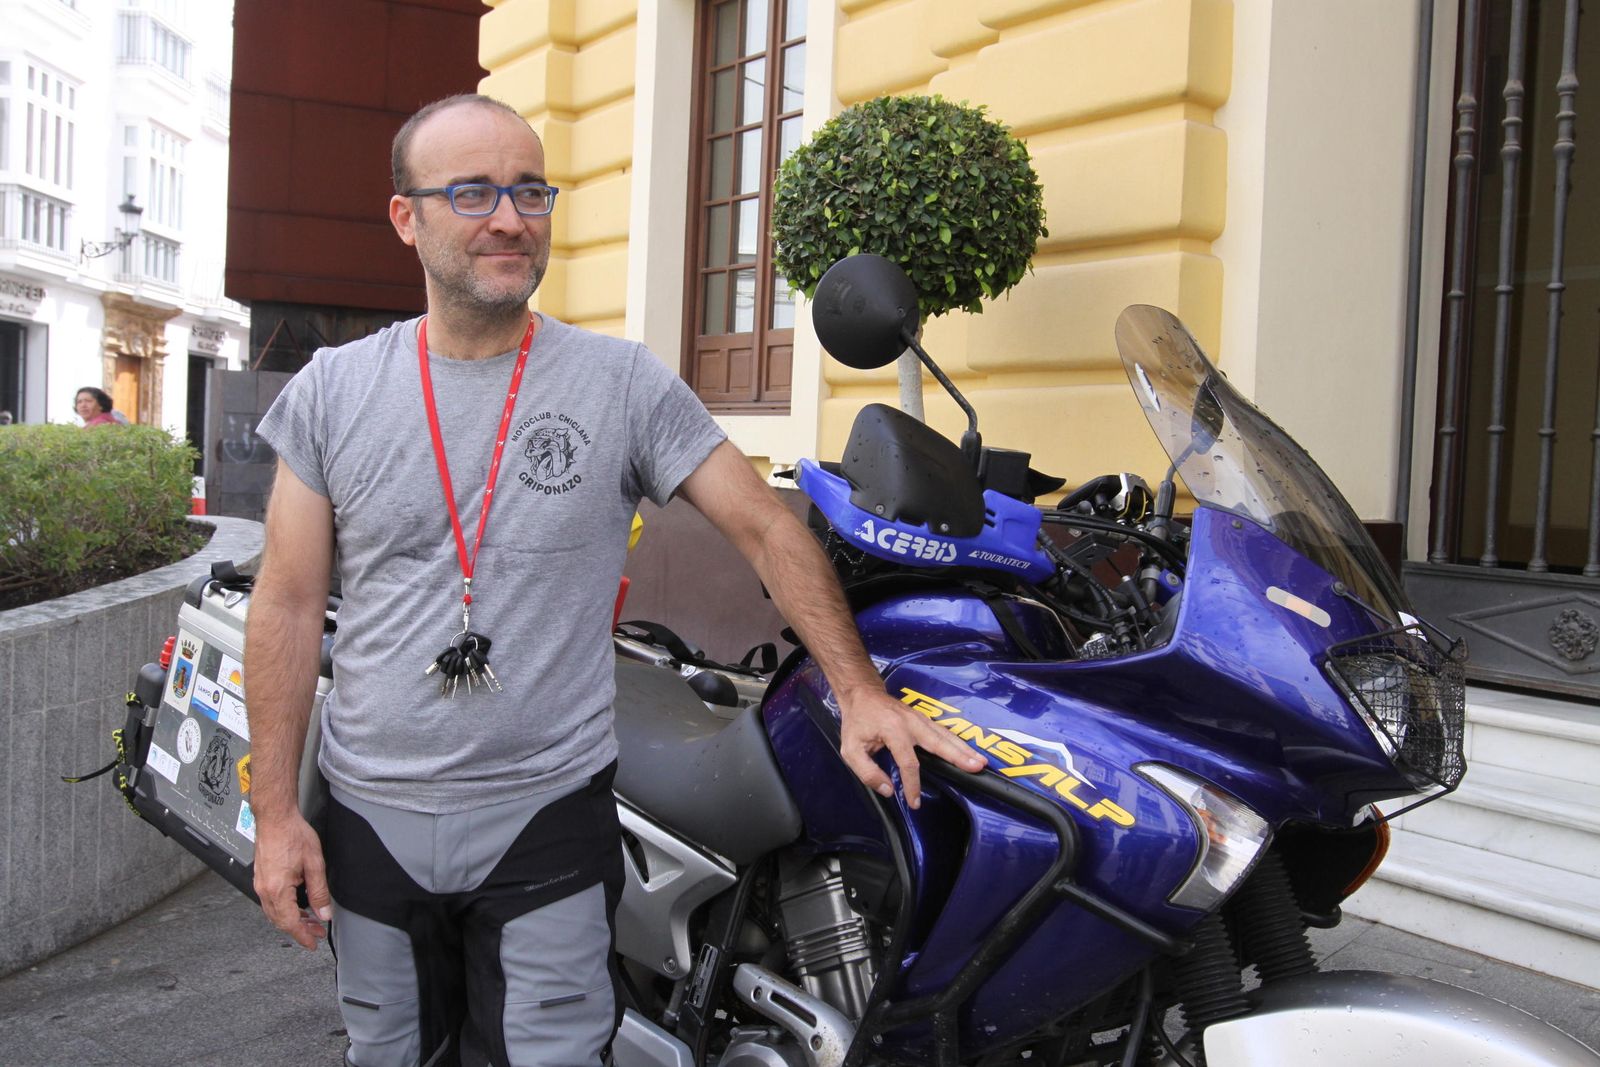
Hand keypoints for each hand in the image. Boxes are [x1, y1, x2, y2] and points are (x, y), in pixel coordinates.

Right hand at [252, 809, 332, 949]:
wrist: (276, 818)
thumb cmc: (292, 835)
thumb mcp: (314, 864)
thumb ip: (320, 892)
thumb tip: (324, 913)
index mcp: (277, 889)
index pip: (290, 923)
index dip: (302, 936)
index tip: (313, 943)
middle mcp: (264, 890)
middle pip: (280, 921)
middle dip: (299, 929)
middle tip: (317, 932)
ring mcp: (260, 884)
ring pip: (274, 913)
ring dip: (292, 920)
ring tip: (310, 920)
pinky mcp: (261, 878)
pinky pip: (270, 902)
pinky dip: (284, 910)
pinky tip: (296, 907)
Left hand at [837, 687, 985, 808]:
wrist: (863, 694)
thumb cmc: (857, 721)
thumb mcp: (851, 750)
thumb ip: (867, 772)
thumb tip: (888, 790)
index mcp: (893, 730)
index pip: (909, 762)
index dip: (913, 784)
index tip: (915, 802)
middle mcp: (911, 723)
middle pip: (939, 743)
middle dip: (958, 757)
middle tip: (976, 768)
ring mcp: (920, 719)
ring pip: (946, 735)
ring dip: (964, 749)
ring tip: (981, 762)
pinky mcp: (924, 719)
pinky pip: (944, 732)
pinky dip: (959, 742)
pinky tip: (970, 752)